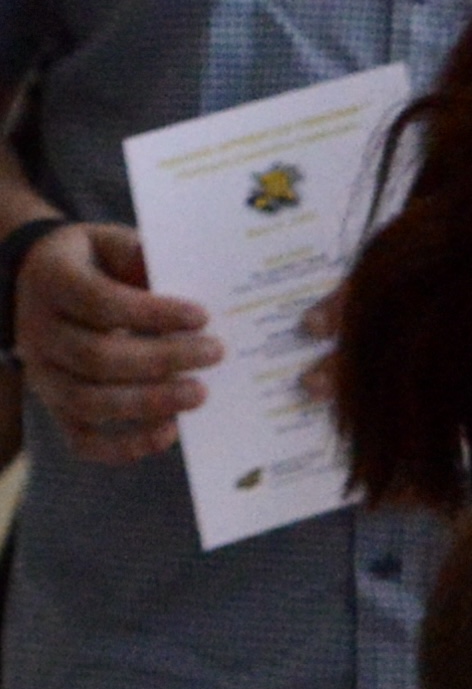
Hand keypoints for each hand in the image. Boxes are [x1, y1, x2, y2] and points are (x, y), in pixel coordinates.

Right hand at [13, 222, 216, 461]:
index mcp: (53, 283)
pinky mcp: (55, 405)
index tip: (203, 316)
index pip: (100, 303)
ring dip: (148, 404)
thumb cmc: (95, 262)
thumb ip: (138, 254)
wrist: (41, 282)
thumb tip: (176, 277)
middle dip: (162, 360)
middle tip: (215, 352)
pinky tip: (168, 433)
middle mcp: (39, 332)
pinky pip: (81, 438)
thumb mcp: (110, 242)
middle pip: (97, 358)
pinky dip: (123, 446)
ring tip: (199, 393)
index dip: (152, 313)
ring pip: (87, 402)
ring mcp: (43, 374)